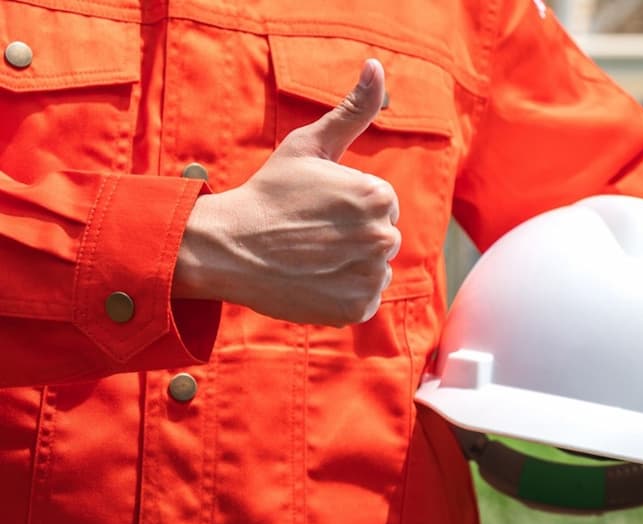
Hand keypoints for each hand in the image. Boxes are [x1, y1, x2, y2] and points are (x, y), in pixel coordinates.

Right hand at [174, 59, 400, 325]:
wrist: (230, 247)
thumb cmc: (269, 193)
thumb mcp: (309, 145)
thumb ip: (352, 110)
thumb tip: (376, 66)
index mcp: (377, 196)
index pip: (381, 204)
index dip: (348, 206)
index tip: (316, 209)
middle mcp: (383, 237)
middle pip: (381, 238)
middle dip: (353, 236)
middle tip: (310, 234)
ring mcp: (370, 276)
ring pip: (374, 269)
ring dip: (350, 266)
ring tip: (311, 258)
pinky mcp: (356, 309)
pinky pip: (363, 299)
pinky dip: (343, 294)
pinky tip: (314, 281)